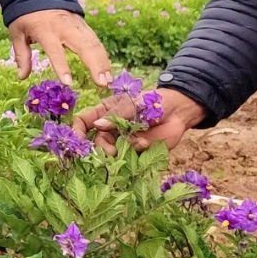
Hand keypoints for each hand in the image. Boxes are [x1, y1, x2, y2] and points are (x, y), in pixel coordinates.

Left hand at [8, 9, 112, 87]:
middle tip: (102, 83)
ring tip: (108, 80)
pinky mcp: (84, 25)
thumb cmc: (26, 15)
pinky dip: (103, 55)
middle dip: (94, 65)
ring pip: (93, 44)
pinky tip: (107, 69)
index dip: (61, 66)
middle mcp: (64, 28)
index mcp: (44, 30)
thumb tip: (21, 77)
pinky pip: (95, 41)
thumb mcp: (17, 32)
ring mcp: (76, 26)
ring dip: (103, 62)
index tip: (68, 83)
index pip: (55, 50)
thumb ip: (21, 55)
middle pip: (83, 46)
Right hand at [73, 87, 207, 153]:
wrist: (177, 112)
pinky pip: (127, 155)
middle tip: (111, 151)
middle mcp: (110, 127)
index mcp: (104, 112)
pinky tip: (146, 143)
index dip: (78, 131)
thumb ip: (115, 116)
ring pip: (110, 151)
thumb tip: (96, 126)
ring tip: (135, 144)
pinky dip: (135, 150)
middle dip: (101, 147)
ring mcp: (121, 139)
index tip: (79, 141)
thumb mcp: (132, 104)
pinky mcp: (134, 150)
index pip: (83, 122)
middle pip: (96, 140)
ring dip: (118, 151)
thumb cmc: (152, 102)